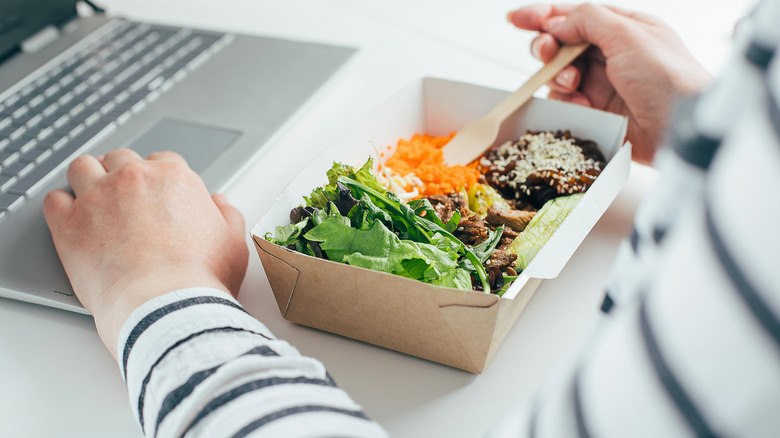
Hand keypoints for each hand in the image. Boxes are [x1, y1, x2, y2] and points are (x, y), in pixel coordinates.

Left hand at [43, 149, 248, 358]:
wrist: (166, 305)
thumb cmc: (201, 278)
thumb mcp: (233, 244)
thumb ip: (228, 216)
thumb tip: (219, 203)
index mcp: (174, 178)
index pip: (161, 159)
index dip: (157, 177)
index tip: (154, 193)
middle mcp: (134, 178)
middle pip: (120, 158)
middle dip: (120, 173)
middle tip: (122, 197)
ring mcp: (98, 197)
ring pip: (82, 167)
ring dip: (86, 179)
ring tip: (90, 200)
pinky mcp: (68, 223)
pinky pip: (54, 199)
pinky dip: (60, 206)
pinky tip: (69, 219)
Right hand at [507, 4, 713, 164]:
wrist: (681, 127)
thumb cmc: (668, 76)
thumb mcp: (628, 34)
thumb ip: (587, 20)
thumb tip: (556, 23)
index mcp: (623, 27)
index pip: (575, 15)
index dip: (542, 15)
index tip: (515, 19)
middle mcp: (611, 53)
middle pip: (561, 43)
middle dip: (547, 46)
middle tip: (546, 53)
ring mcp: (602, 84)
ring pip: (558, 73)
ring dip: (558, 76)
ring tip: (571, 83)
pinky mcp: (596, 111)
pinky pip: (565, 102)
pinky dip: (567, 101)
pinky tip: (582, 105)